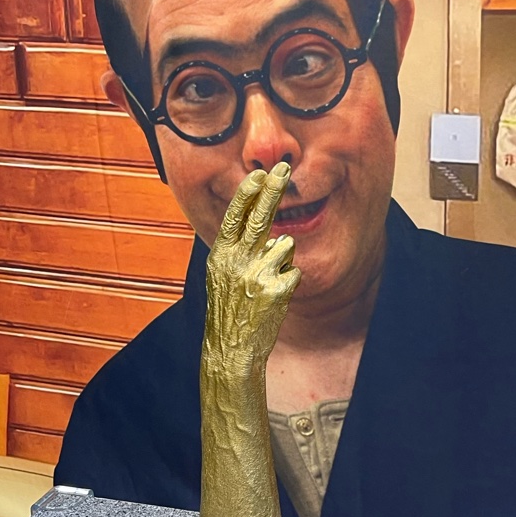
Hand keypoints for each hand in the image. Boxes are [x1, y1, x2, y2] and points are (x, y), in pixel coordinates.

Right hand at [205, 163, 301, 372]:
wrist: (230, 348)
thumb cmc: (229, 309)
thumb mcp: (223, 275)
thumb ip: (240, 251)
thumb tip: (269, 232)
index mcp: (221, 255)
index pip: (235, 216)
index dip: (248, 193)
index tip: (260, 175)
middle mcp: (237, 261)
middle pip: (260, 217)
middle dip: (273, 189)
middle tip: (284, 168)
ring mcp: (257, 274)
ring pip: (285, 245)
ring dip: (282, 260)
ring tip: (266, 283)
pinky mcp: (277, 289)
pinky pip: (294, 270)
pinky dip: (289, 281)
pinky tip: (274, 298)